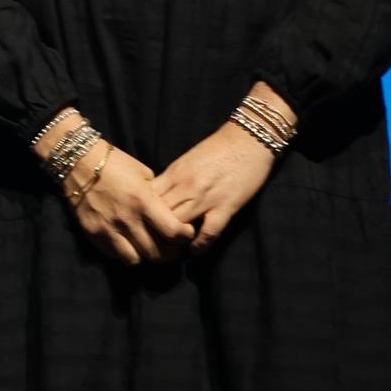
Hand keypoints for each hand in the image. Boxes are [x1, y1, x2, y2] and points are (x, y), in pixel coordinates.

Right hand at [67, 145, 194, 265]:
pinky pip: (115, 254)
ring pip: (136, 260)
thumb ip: (157, 197)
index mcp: (143, 201)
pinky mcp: (93, 234)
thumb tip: (169, 214)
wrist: (80, 161)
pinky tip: (129, 243)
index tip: (186, 232)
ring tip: (148, 247)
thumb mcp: (144, 175)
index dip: (185, 236)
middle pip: (157, 253)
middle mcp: (126, 219)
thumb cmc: (115, 163)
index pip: (173, 232)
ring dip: (145, 256)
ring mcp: (108, 229)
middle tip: (171, 246)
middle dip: (170, 252)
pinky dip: (125, 252)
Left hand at [151, 122, 278, 250]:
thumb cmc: (217, 148)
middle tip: (153, 243)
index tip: (141, 225)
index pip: (147, 198)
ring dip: (174, 240)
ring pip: (178, 224)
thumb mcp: (186, 161)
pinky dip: (200, 245)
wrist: (248, 139)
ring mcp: (205, 197)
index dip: (142, 214)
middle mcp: (185, 185)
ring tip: (172, 251)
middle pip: (159, 214)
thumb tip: (156, 197)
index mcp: (174, 172)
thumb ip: (171, 179)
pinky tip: (195, 251)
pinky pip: (209, 232)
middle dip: (154, 230)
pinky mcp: (226, 206)